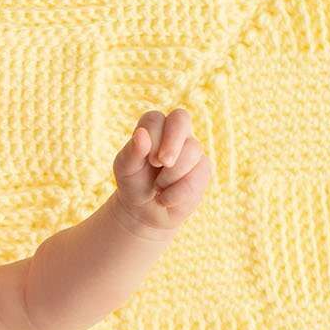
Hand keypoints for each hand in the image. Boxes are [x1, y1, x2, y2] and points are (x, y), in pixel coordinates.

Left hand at [112, 108, 211, 237]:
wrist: (146, 210)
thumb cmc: (134, 183)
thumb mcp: (126, 170)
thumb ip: (131, 152)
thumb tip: (141, 134)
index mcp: (153, 128)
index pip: (155, 119)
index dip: (153, 137)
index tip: (149, 160)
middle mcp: (175, 132)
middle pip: (181, 118)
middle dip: (172, 142)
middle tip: (163, 163)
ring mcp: (192, 149)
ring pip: (192, 149)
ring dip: (171, 175)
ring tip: (158, 187)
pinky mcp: (203, 168)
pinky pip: (199, 174)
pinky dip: (179, 192)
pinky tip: (167, 198)